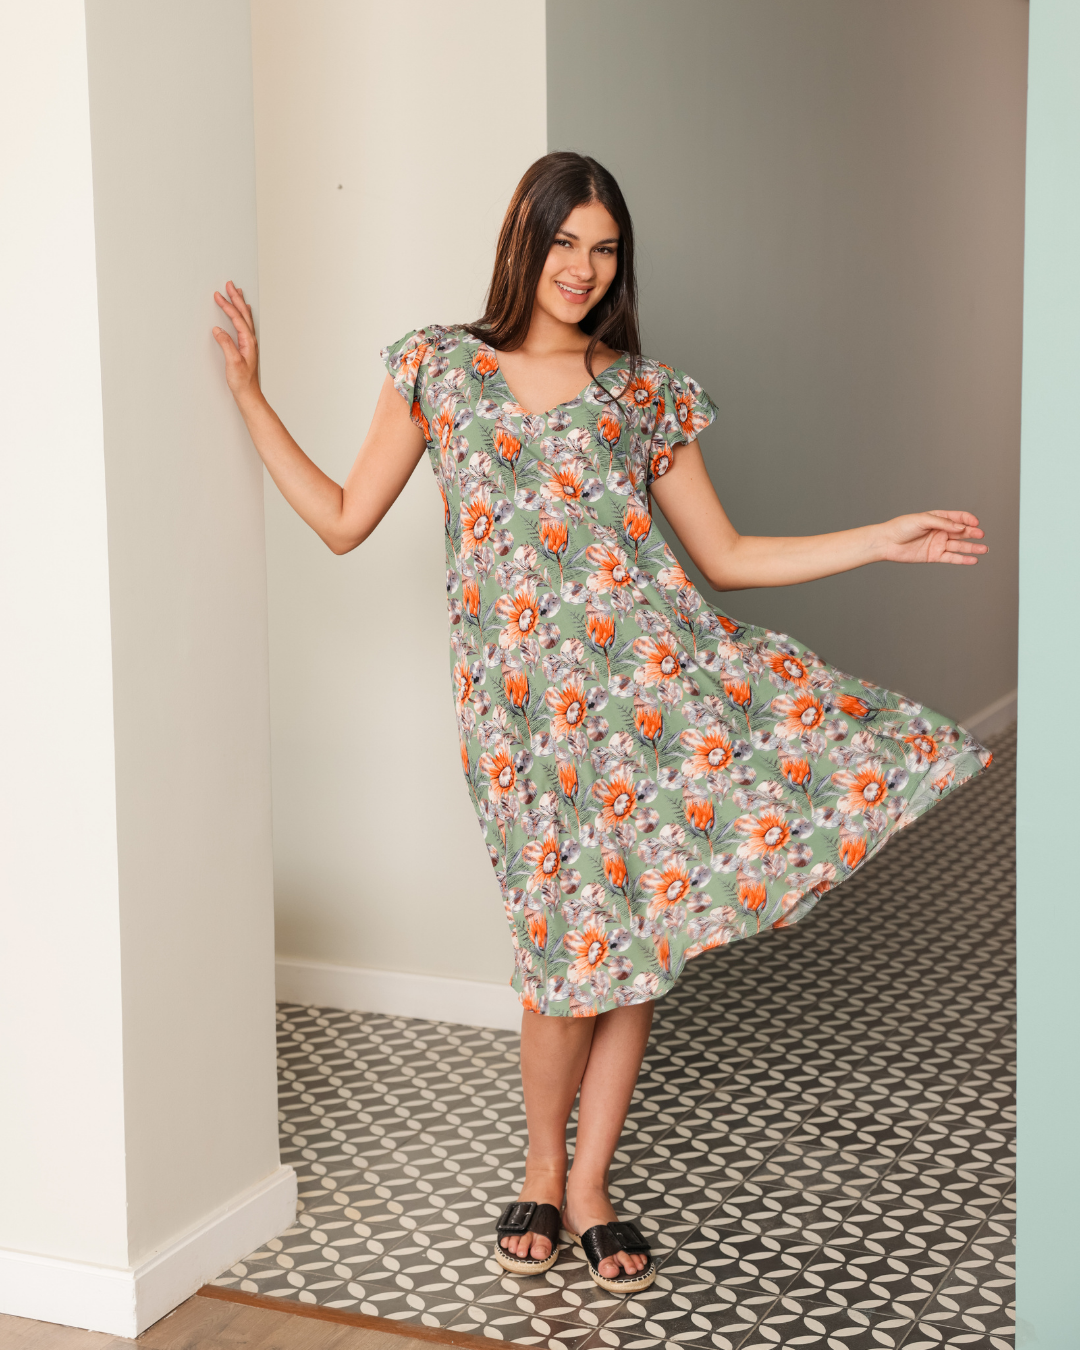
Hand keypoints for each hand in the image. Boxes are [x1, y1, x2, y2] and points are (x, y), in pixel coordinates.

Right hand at [212, 280, 259, 402]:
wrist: (248, 394)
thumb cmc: (242, 381)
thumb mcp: (232, 362)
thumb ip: (226, 345)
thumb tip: (218, 330)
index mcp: (248, 341)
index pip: (237, 318)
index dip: (228, 306)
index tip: (219, 295)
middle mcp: (250, 340)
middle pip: (244, 314)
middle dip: (236, 298)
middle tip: (230, 285)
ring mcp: (249, 343)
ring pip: (245, 318)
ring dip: (240, 304)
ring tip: (237, 292)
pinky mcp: (245, 347)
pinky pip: (244, 325)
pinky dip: (242, 315)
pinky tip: (242, 313)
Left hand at [880, 510, 986, 564]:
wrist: (887, 542)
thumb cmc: (902, 527)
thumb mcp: (923, 520)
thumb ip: (943, 523)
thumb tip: (961, 527)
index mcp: (938, 518)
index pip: (959, 517)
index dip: (968, 520)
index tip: (975, 523)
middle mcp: (940, 531)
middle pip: (962, 532)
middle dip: (973, 533)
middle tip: (981, 535)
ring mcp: (938, 544)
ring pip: (959, 546)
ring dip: (972, 548)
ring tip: (984, 549)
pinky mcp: (934, 556)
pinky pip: (951, 558)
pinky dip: (962, 559)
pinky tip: (973, 560)